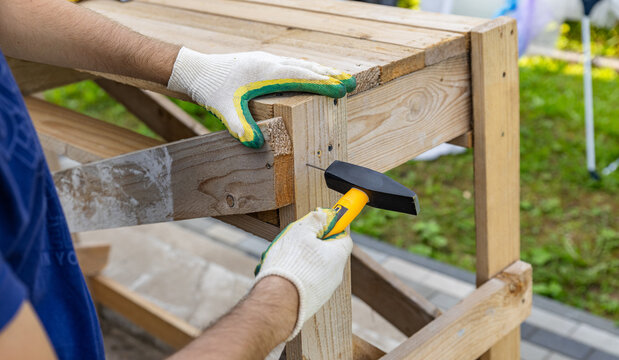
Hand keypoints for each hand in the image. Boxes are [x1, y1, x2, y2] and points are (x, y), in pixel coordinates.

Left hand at [167, 48, 355, 147]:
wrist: (196, 70)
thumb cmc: (211, 89)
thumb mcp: (224, 110)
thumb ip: (240, 127)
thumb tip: (254, 145)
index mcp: (265, 72)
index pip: (300, 77)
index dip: (322, 83)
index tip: (341, 88)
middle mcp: (270, 63)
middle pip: (306, 68)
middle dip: (329, 76)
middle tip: (351, 84)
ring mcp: (267, 61)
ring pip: (301, 65)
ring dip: (321, 71)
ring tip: (340, 78)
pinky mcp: (264, 64)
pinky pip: (292, 65)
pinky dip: (308, 71)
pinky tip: (313, 76)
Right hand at [254, 208, 352, 340]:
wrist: (277, 303)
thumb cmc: (290, 265)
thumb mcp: (301, 232)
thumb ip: (315, 220)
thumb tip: (323, 215)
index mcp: (337, 256)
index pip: (343, 237)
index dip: (331, 228)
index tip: (319, 224)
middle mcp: (335, 275)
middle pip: (326, 253)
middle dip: (310, 245)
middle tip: (293, 242)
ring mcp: (324, 291)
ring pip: (313, 268)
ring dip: (299, 261)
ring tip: (280, 259)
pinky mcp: (311, 303)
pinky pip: (304, 284)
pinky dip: (294, 277)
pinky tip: (278, 275)